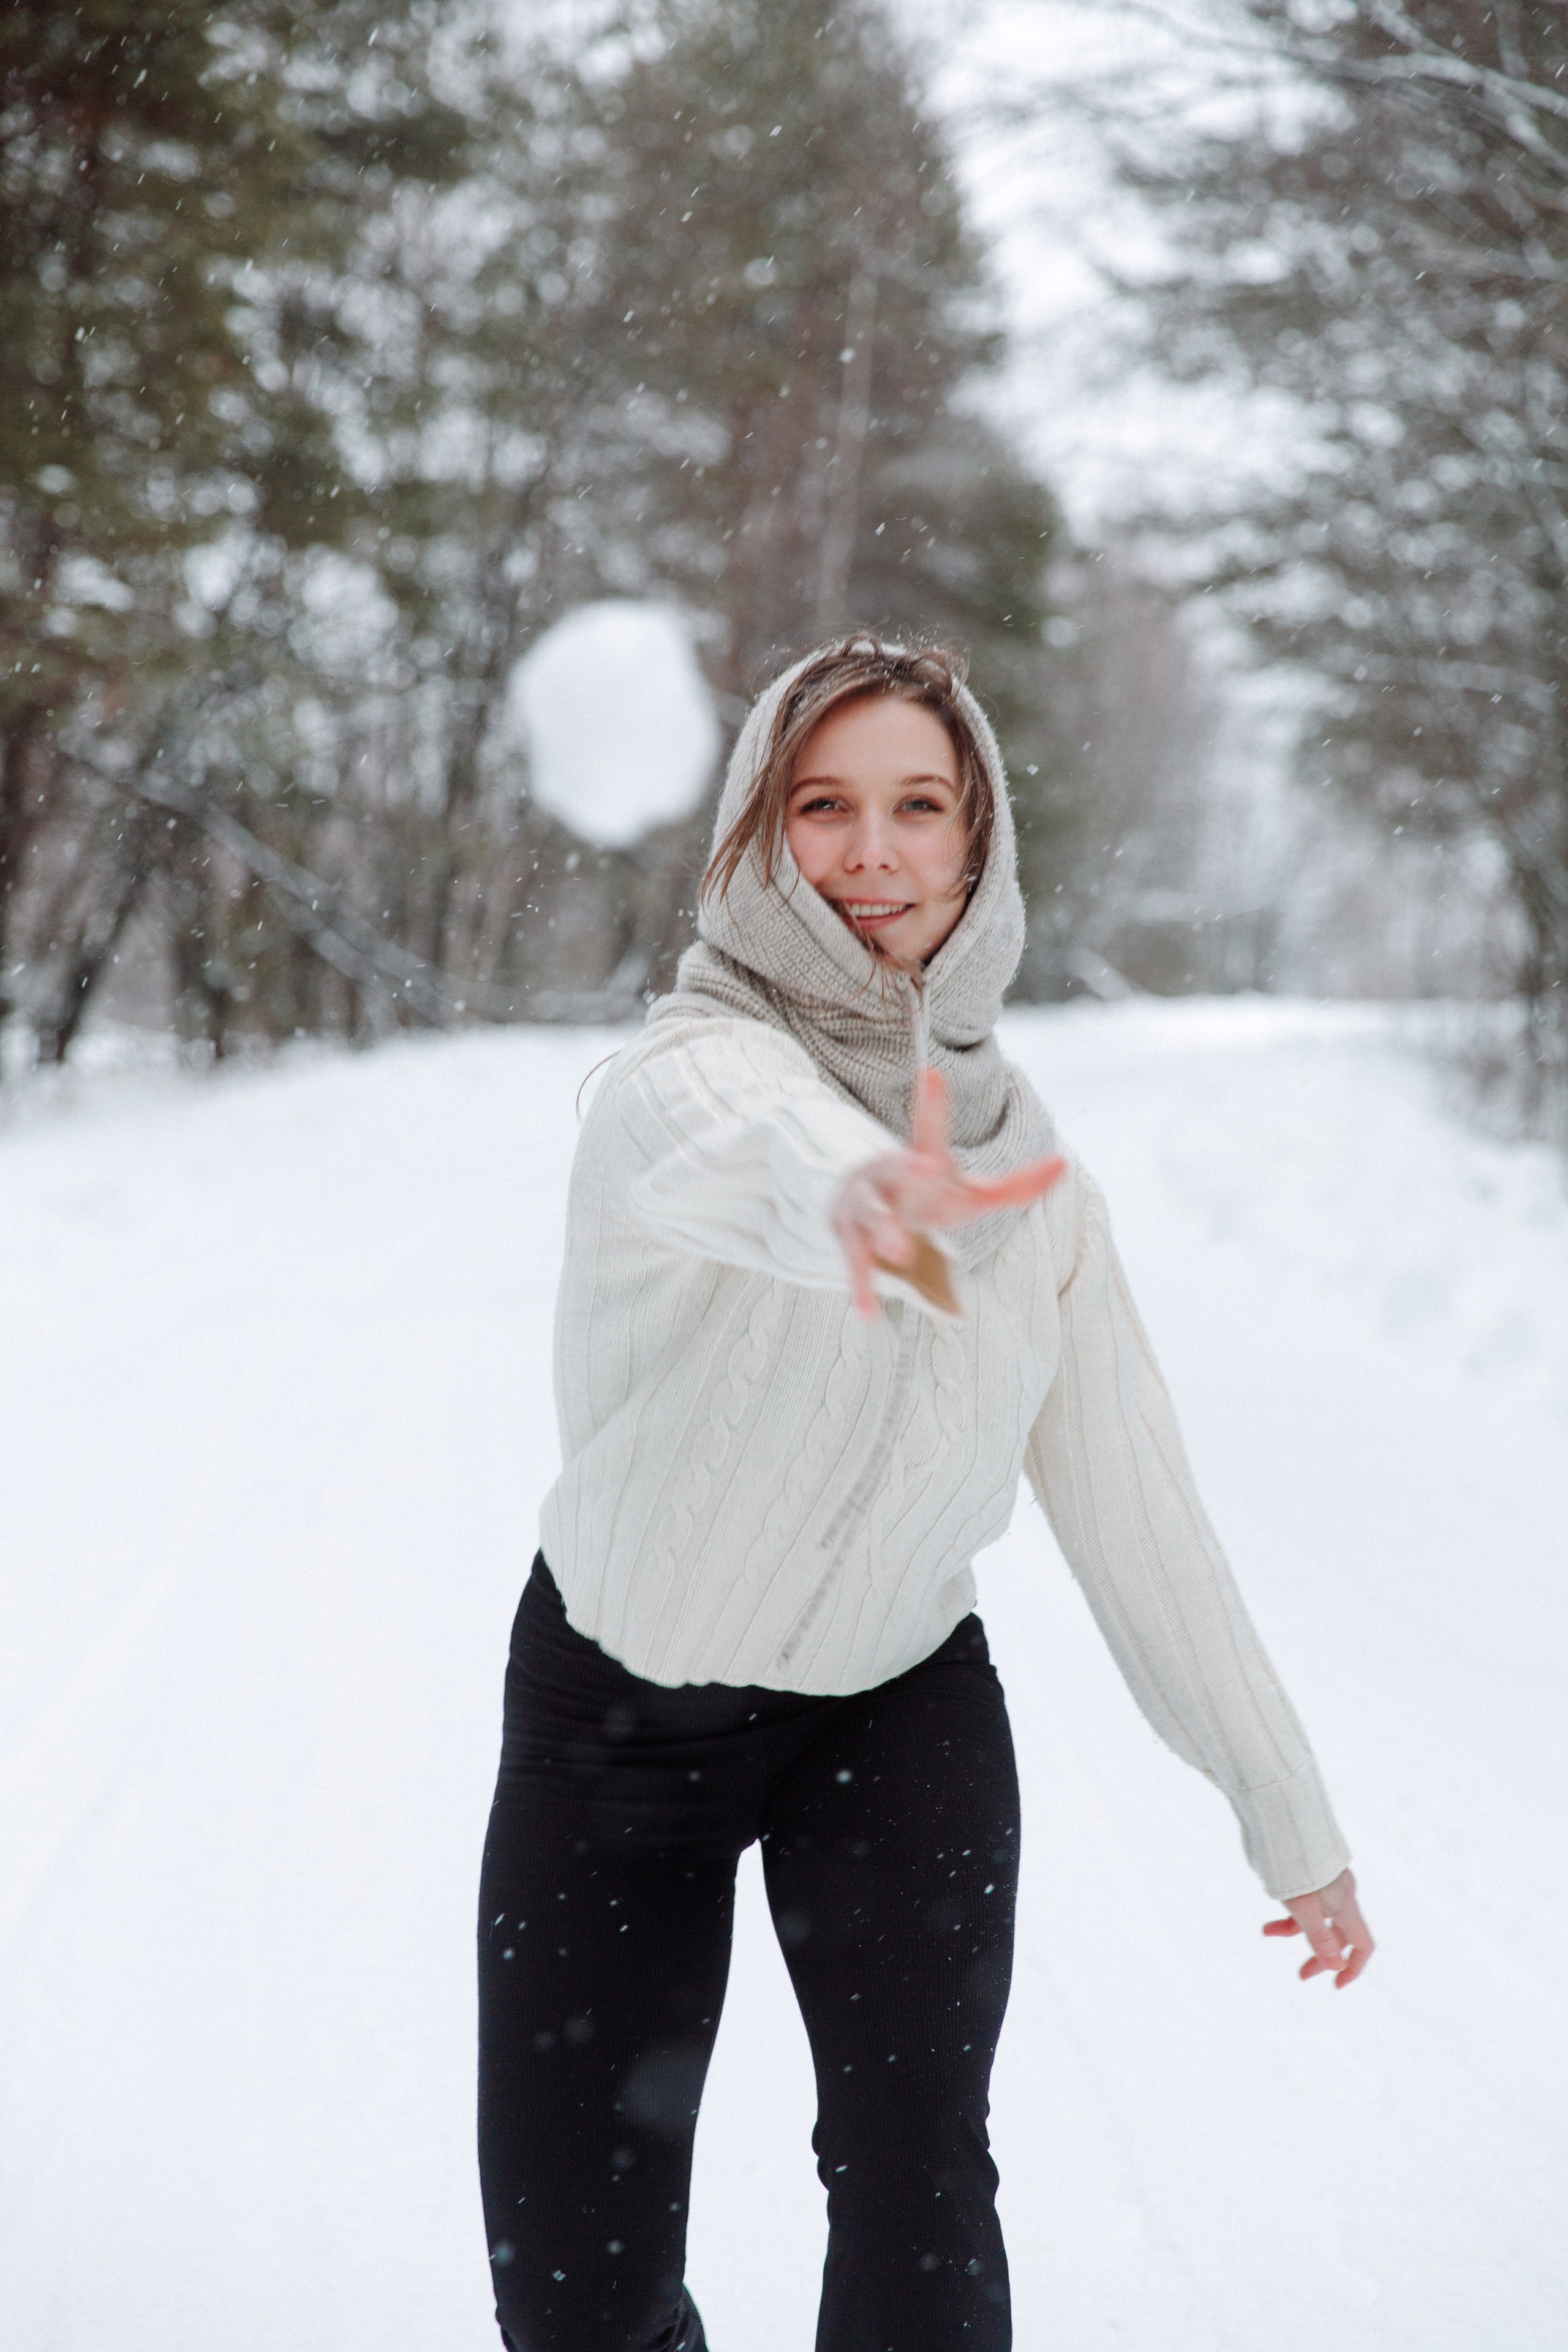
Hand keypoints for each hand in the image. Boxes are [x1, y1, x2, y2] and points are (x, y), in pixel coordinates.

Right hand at [833, 1067, 1065, 1318]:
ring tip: (901, 1253)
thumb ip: (1017, 1187)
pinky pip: (853, 1264)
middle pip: (894, 1169)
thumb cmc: (929, 1202)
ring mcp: (863, 1209)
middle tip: (929, 1167)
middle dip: (907, 1168)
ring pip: (869, 1217)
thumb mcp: (971, 1194)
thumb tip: (1064, 1167)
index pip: (928, 1129)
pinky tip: (868, 1312)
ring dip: (884, 1232)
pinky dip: (859, 1287)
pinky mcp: (848, 1241)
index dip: (933, 1106)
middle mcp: (886, 1177)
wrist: (870, 1220)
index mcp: (918, 1159)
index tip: (931, 1076)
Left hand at [1263, 1867, 1373, 1987]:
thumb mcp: (1302, 1906)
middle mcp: (1341, 1895)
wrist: (1281, 1820)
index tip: (1336, 1985)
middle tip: (1301, 1975)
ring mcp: (1327, 1884)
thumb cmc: (1291, 1865)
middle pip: (1338, 1936)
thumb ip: (1319, 1937)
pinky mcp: (1311, 1875)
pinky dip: (1290, 1913)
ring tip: (1267, 1931)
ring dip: (1295, 1931)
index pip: (1362, 1943)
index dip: (1353, 1967)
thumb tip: (1336, 1967)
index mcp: (1345, 1905)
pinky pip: (1305, 1902)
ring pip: (1317, 1918)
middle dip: (1320, 1956)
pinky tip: (1270, 1915)